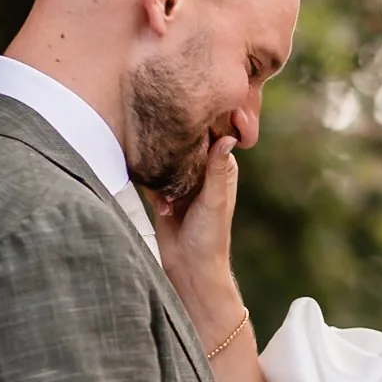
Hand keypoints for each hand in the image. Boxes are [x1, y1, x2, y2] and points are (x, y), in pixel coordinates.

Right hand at [155, 133, 241, 331]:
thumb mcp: (215, 199)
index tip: (186, 113)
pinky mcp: (165, 195)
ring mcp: (183, 184)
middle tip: (165, 148)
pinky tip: (163, 207)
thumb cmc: (210, 237)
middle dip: (174, 146)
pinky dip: (153, 188)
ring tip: (169, 195)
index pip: (211, 137)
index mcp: (221, 169)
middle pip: (185, 145)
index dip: (200, 125)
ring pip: (166, 160)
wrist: (190, 268)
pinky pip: (153, 179)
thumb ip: (217, 169)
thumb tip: (228, 138)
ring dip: (162, 172)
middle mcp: (203, 173)